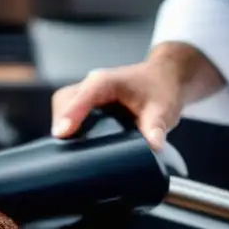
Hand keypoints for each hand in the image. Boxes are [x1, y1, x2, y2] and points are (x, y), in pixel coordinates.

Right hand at [50, 42, 223, 149]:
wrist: (166, 78)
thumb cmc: (162, 89)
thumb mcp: (162, 110)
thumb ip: (156, 128)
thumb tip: (153, 146)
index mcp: (106, 82)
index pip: (82, 97)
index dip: (70, 115)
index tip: (62, 134)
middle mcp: (92, 84)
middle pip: (64, 101)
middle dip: (62, 123)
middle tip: (68, 150)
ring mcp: (87, 91)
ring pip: (63, 105)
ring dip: (63, 124)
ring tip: (70, 148)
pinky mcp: (87, 100)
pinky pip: (68, 110)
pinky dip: (68, 124)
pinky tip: (75, 142)